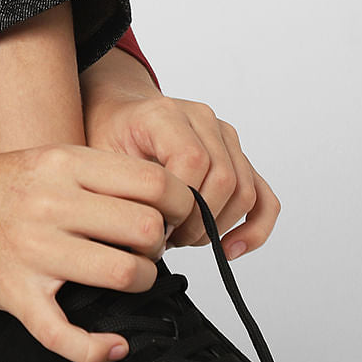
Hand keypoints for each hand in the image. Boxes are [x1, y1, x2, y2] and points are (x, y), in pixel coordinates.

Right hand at [0, 145, 197, 361]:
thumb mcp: (31, 160)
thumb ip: (83, 176)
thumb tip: (147, 201)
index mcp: (57, 161)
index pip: (151, 180)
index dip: (177, 205)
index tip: (170, 219)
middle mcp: (48, 200)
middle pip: (146, 227)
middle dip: (159, 248)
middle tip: (145, 252)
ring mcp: (30, 247)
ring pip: (123, 273)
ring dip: (138, 286)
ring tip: (125, 283)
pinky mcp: (11, 292)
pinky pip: (67, 334)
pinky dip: (97, 349)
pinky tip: (110, 345)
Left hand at [79, 50, 280, 260]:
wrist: (117, 112)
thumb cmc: (107, 134)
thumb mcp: (98, 157)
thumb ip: (119, 188)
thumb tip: (146, 237)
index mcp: (164, 113)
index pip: (193, 159)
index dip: (180, 203)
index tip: (156, 225)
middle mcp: (201, 118)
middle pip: (224, 178)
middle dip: (199, 221)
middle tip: (170, 239)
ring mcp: (223, 136)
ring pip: (245, 190)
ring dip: (220, 227)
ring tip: (185, 238)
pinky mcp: (237, 157)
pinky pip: (263, 196)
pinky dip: (255, 228)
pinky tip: (231, 249)